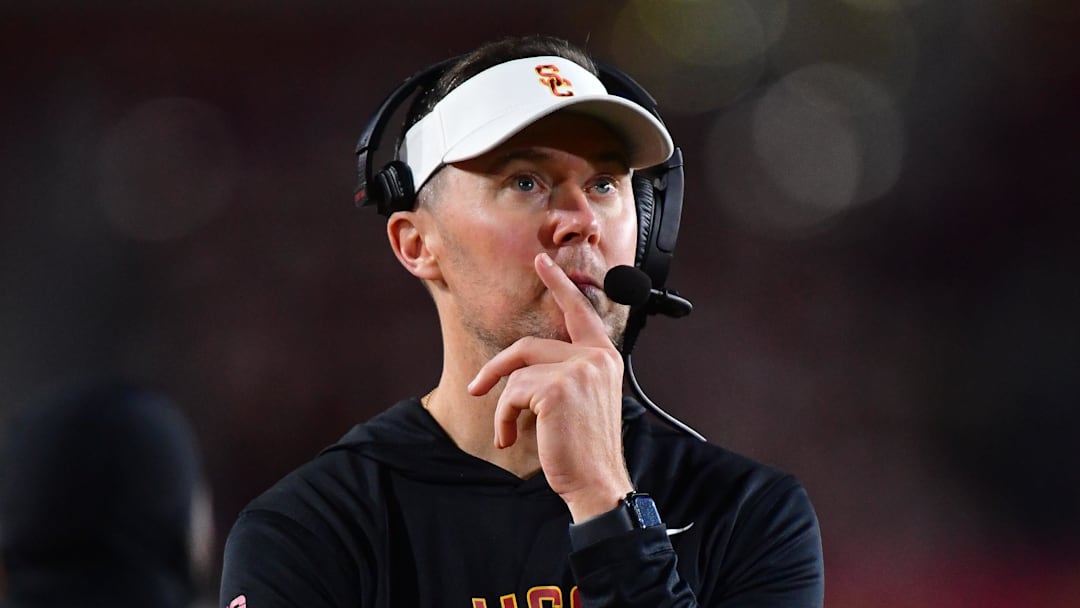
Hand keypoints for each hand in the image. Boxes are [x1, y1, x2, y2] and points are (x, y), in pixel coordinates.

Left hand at [468, 252, 633, 520]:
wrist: (597, 482)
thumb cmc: (586, 449)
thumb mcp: (583, 401)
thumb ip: (567, 373)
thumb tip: (522, 367)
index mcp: (605, 358)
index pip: (579, 311)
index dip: (558, 284)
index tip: (542, 262)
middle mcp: (595, 358)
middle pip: (528, 346)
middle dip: (497, 369)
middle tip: (476, 388)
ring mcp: (578, 370)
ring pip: (517, 373)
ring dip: (504, 406)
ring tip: (508, 432)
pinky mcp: (557, 388)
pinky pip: (512, 393)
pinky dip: (504, 418)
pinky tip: (512, 437)